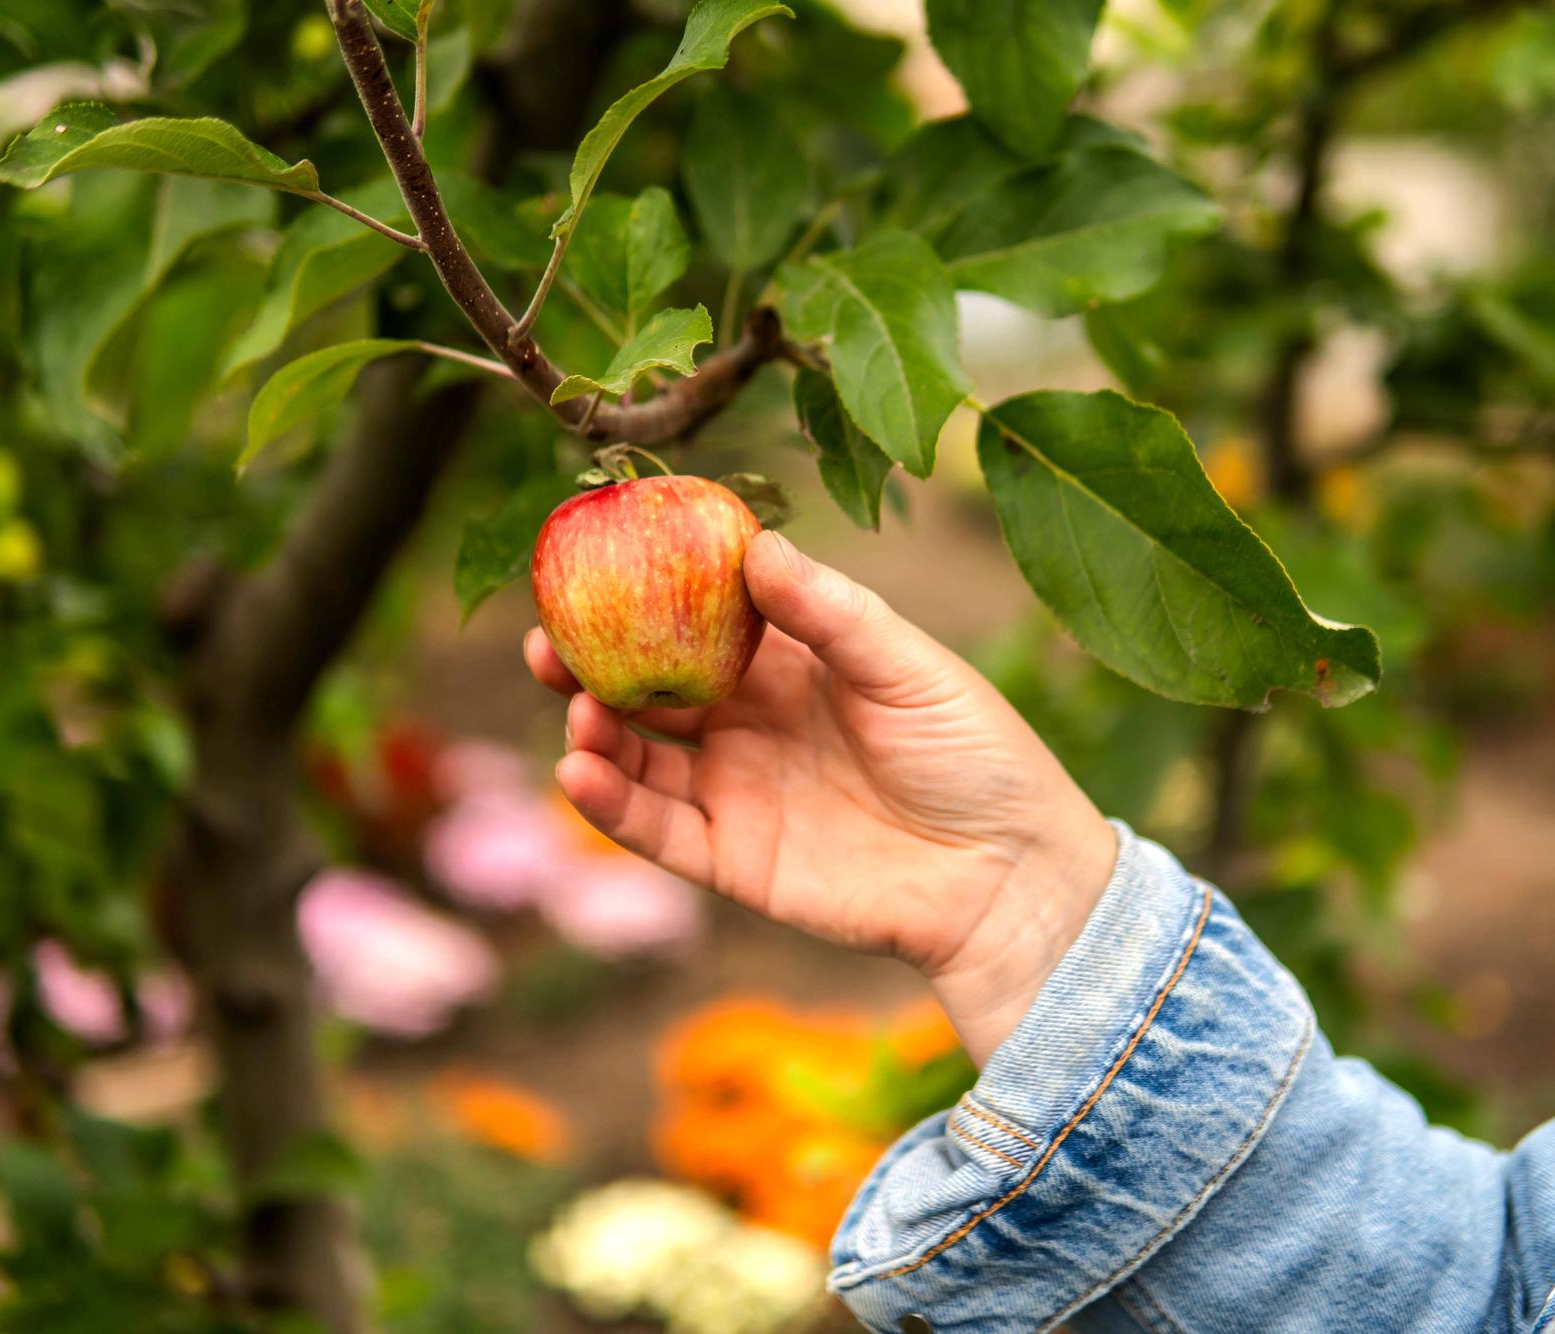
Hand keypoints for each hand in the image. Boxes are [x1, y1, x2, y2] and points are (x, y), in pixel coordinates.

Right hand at [525, 529, 1117, 1062]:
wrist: (1009, 877)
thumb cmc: (976, 757)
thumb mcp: (909, 668)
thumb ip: (830, 613)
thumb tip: (755, 546)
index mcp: (794, 665)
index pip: (702, 618)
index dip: (648, 592)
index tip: (596, 559)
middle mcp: (751, 724)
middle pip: (650, 686)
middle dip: (593, 661)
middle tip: (545, 637)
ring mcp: (738, 791)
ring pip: (639, 757)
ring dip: (594, 730)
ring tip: (573, 705)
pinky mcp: (734, 859)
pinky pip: (658, 830)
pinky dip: (611, 804)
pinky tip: (578, 771)